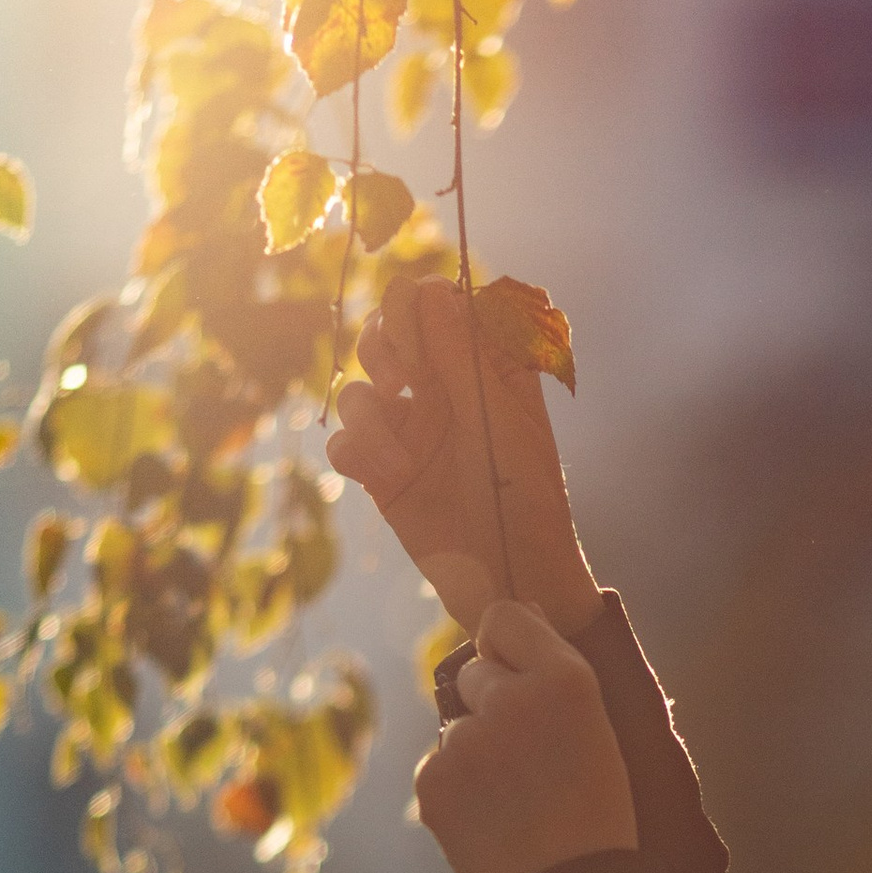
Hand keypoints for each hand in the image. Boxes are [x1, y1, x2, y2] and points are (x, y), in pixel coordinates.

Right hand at [326, 275, 601, 641]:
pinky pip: (344, 441)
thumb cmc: (526, 501)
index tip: (422, 343)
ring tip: (401, 460)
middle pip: (385, 332)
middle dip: (383, 347)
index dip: (416, 308)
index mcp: (482, 369)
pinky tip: (387, 476)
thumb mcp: (502, 425)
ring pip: (359, 389)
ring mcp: (410, 429)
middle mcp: (443, 390)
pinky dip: (356, 451)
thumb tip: (432, 291)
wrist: (511, 581)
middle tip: (403, 381)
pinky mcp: (382, 471)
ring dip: (368, 415)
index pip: (435, 303)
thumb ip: (465, 359)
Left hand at [412, 600, 637, 872]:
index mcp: (567, 680)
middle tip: (531, 761)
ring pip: (457, 726)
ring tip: (517, 802)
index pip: (505, 618)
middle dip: (492, 704)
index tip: (520, 675)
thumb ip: (553, 673)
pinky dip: (458, 791)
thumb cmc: (597, 815)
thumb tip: (509, 617)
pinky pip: (439, 766)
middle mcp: (513, 698)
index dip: (509, 647)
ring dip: (477, 754)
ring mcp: (467, 740)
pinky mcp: (435, 779)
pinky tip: (494, 821)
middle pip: (475, 673)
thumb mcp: (597, 731)